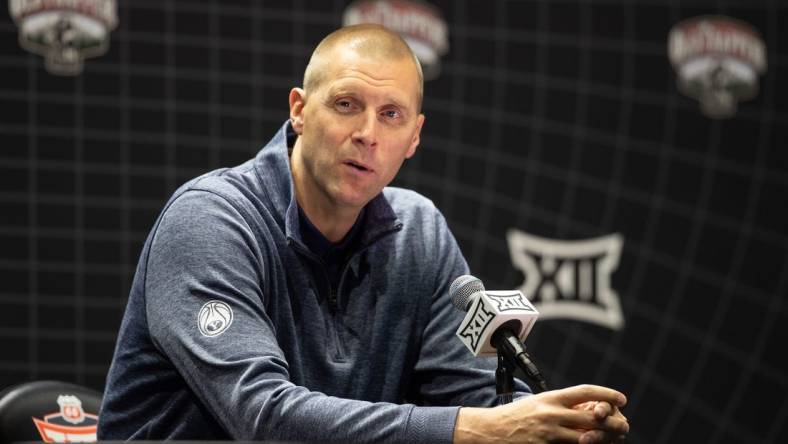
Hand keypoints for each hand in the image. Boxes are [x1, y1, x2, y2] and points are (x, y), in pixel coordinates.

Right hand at [453, 385, 628, 443]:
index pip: (584, 391)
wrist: (490, 430)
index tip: (621, 398)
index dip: (606, 393)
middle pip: (592, 416)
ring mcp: (548, 433)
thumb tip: (583, 407)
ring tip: (613, 440)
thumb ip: (558, 405)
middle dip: (612, 422)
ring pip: (587, 438)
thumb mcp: (537, 403)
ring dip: (603, 440)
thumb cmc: (514, 416)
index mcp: (550, 397)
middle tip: (624, 425)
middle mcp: (551, 413)